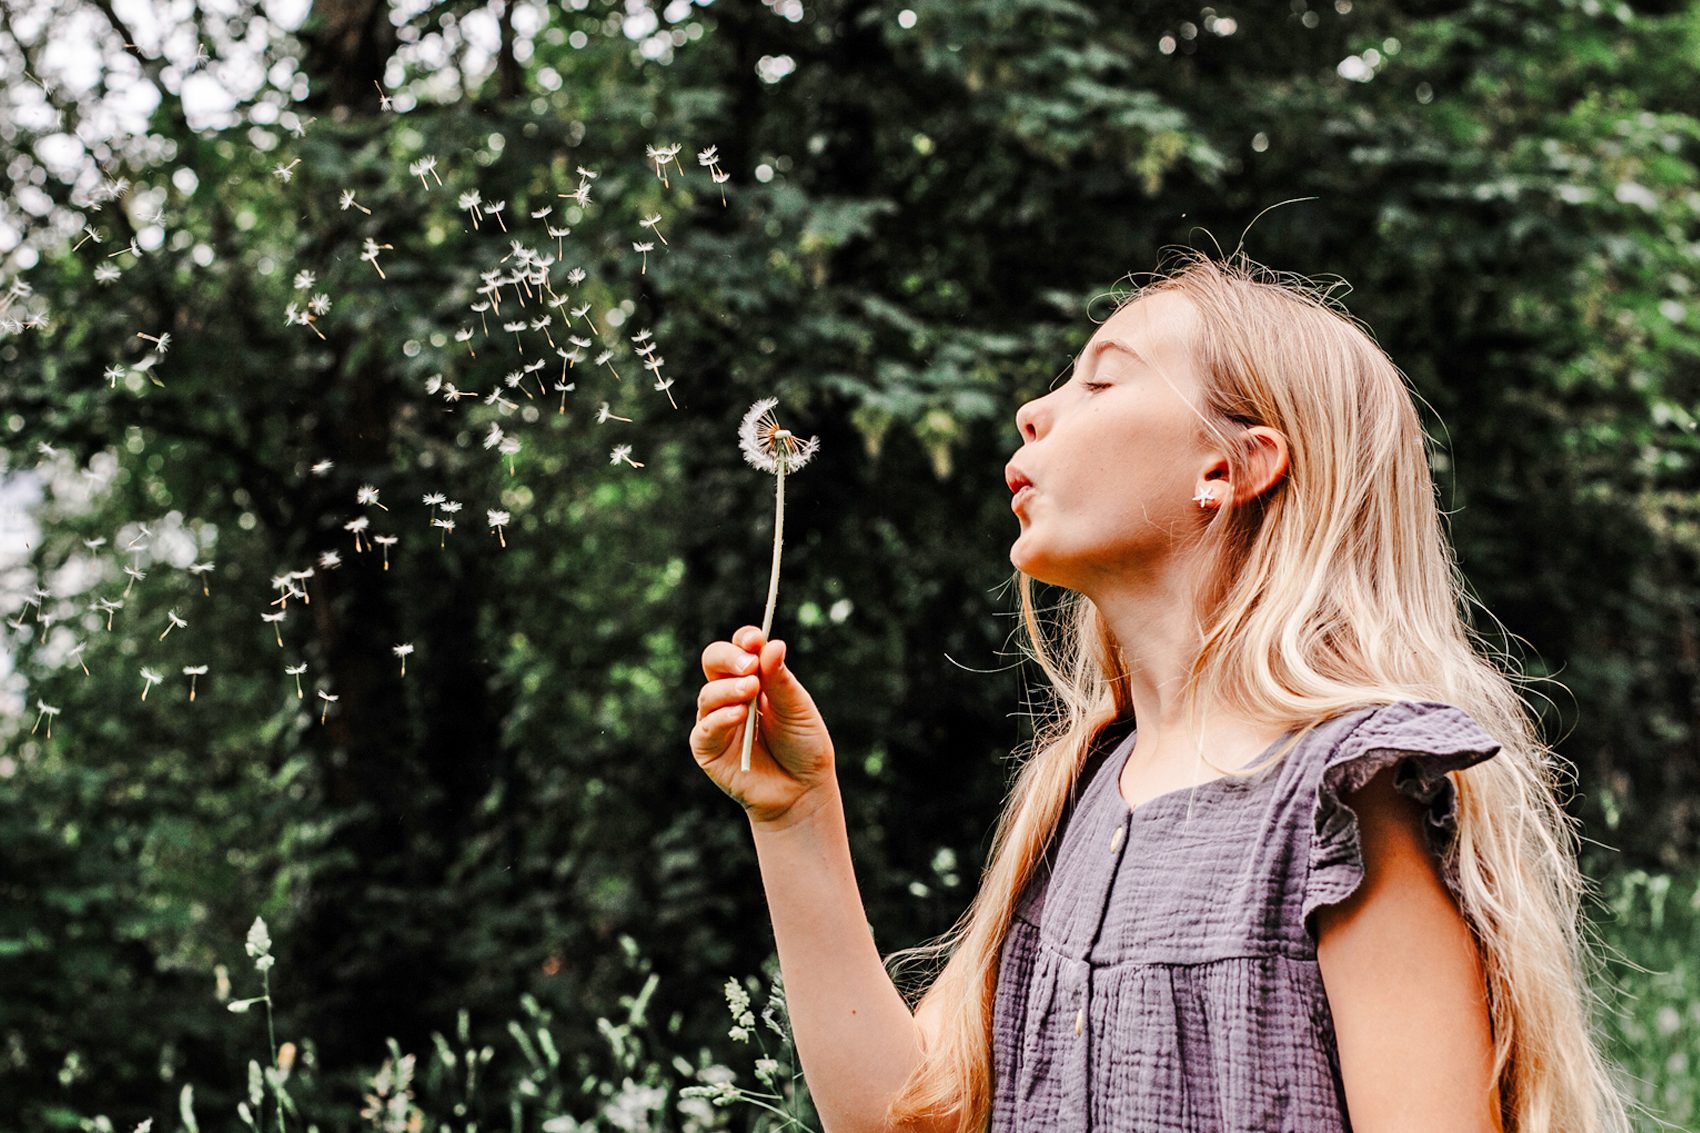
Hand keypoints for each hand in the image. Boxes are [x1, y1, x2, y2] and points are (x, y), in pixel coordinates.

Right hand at [691, 625, 836, 826]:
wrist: (803, 791)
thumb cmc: (803, 746)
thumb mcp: (797, 708)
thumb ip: (781, 680)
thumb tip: (773, 644)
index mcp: (754, 677)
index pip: (740, 648)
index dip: (745, 640)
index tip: (756, 640)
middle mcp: (730, 694)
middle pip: (712, 661)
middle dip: (728, 657)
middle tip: (750, 665)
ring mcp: (716, 720)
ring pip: (707, 693)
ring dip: (728, 689)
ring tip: (750, 691)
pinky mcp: (707, 748)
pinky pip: (704, 728)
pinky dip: (720, 718)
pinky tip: (738, 715)